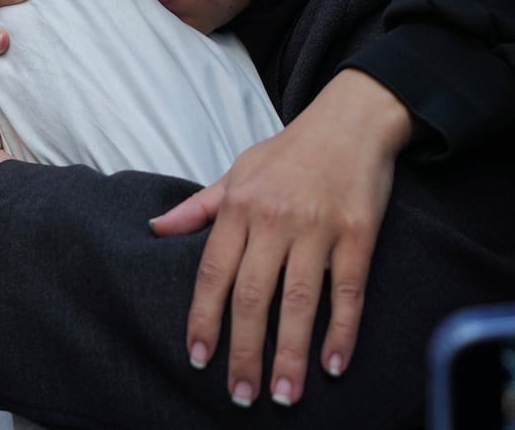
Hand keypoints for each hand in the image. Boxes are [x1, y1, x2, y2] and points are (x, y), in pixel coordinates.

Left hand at [151, 69, 411, 407]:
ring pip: (299, 301)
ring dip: (290, 353)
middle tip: (240, 394)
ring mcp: (318, 228)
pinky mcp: (358, 233)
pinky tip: (332, 364)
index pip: (213, 271)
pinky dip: (342, 330)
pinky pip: (348, 290)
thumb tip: (156, 229)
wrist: (351, 120)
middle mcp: (275, 219)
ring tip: (284, 395)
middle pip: (252, 295)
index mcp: (240, 205)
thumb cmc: (290, 151)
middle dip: (243, 350)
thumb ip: (200, 207)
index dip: (204, 317)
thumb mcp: (237, 170)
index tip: (199, 357)